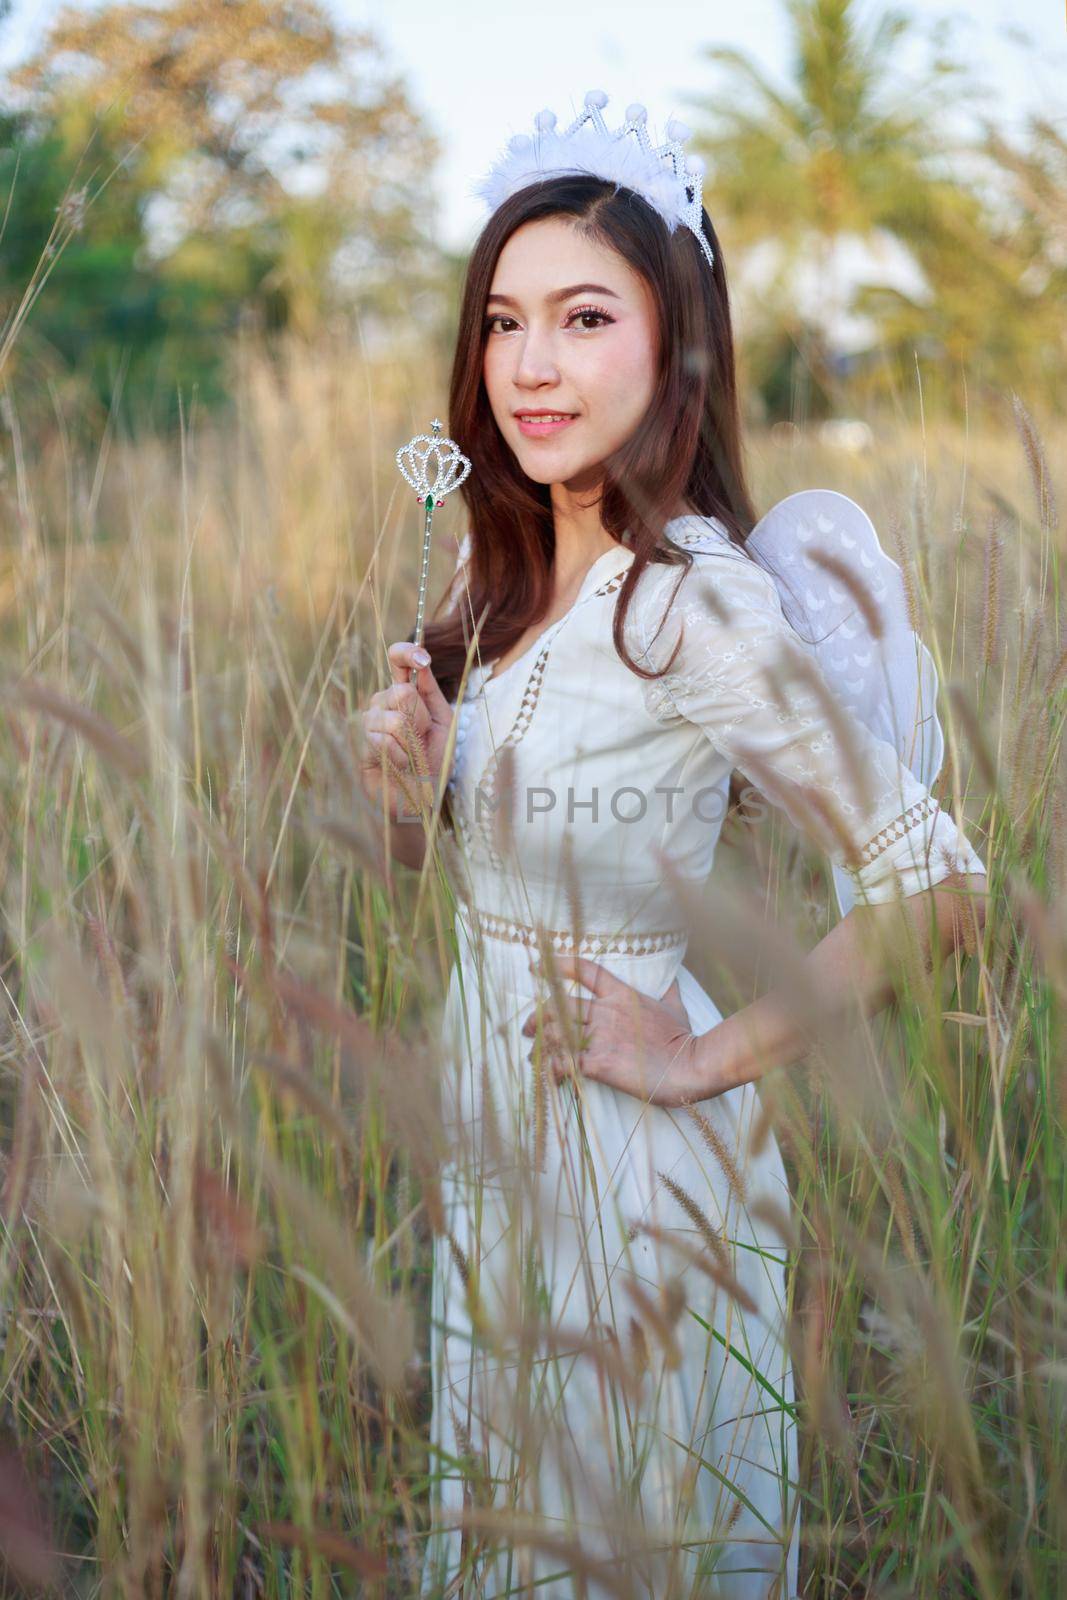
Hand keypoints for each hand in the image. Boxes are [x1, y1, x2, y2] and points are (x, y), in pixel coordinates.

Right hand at [357, 642, 453, 820]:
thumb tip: (422, 665)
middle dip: (421, 721)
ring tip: (411, 757)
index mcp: (406, 694)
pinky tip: (399, 766)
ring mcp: (369, 722)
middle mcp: (384, 702)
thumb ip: (432, 695)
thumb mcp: (444, 725)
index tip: (422, 660)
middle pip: (402, 692)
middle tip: (422, 740)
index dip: (406, 653)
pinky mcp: (360, 745)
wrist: (421, 798)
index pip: (397, 660)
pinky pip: (383, 741)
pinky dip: (400, 758)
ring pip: (394, 719)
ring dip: (411, 744)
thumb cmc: (434, 762)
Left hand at [520, 956, 717, 1108]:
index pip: (584, 970)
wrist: (691, 1065)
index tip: (536, 967)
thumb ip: (668, 991)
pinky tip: (551, 1077)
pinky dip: (552, 1069)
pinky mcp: (599, 1062)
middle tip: (528, 1028)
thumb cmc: (685, 1039)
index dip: (556, 964)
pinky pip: (563, 1062)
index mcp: (622, 995)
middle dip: (538, 1017)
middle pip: (559, 1005)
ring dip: (540, 1044)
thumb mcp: (676, 1008)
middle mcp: (606, 1011)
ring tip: (534, 1056)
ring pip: (556, 1032)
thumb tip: (673, 976)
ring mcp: (601, 1036)